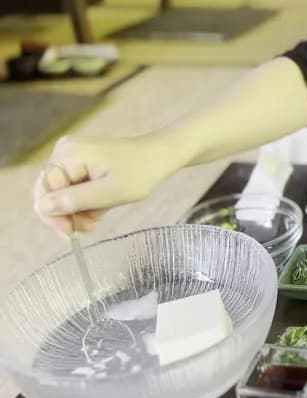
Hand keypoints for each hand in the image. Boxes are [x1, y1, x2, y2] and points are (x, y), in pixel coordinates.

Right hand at [33, 134, 183, 235]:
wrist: (161, 156)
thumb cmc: (141, 172)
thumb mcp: (111, 193)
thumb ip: (76, 200)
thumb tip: (43, 207)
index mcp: (69, 155)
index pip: (44, 191)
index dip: (53, 215)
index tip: (71, 234)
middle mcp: (64, 151)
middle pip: (50, 192)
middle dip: (67, 214)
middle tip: (89, 228)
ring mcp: (72, 155)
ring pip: (62, 193)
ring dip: (78, 210)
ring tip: (100, 216)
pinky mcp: (81, 162)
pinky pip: (73, 188)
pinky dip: (85, 201)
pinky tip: (101, 206)